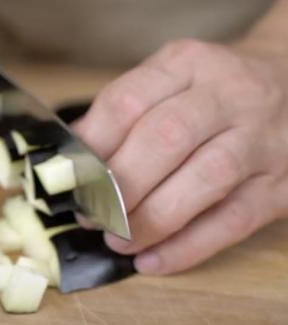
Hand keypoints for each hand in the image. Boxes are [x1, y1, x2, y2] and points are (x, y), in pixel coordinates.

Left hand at [73, 39, 287, 274]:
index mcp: (187, 64)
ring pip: (204, 180)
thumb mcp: (169, 80)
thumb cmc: (211, 93)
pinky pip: (233, 221)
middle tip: (92, 214)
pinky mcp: (279, 186)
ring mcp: (260, 141)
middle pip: (165, 138)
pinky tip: (152, 261)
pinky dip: (187, 247)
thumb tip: (73, 157)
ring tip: (118, 240)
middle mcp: (228, 96)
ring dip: (152, 219)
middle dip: (119, 185)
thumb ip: (122, 113)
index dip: (92, 146)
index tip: (69, 178)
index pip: (129, 102)